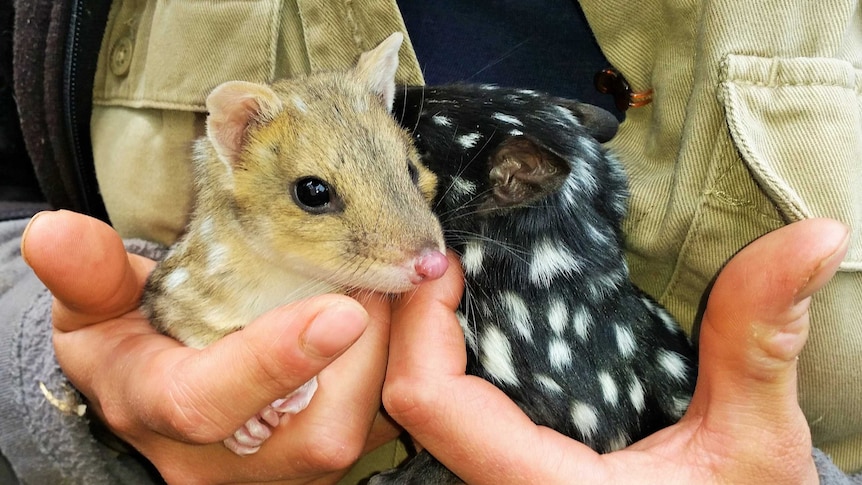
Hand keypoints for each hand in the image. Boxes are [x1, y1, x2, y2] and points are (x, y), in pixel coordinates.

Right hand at [22, 210, 399, 483]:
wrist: (163, 402)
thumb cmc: (133, 348)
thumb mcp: (95, 313)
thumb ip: (86, 275)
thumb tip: (56, 231)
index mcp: (164, 411)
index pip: (212, 402)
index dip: (273, 360)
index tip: (340, 309)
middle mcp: (232, 457)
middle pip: (318, 426)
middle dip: (367, 347)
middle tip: (389, 271)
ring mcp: (286, 467)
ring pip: (366, 427)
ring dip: (396, 353)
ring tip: (401, 285)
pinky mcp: (328, 459)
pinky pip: (386, 424)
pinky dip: (405, 365)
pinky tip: (408, 316)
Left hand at [382, 218, 848, 483]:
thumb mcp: (753, 444)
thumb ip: (760, 344)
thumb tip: (810, 240)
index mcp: (538, 481)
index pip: (428, 402)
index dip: (419, 323)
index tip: (446, 261)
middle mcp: (503, 479)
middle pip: (407, 395)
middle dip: (409, 317)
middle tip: (440, 248)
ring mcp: (503, 472)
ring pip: (423, 403)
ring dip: (425, 333)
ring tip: (453, 270)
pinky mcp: (515, 463)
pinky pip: (455, 409)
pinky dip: (454, 354)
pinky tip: (478, 315)